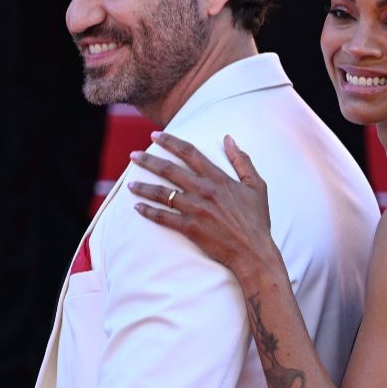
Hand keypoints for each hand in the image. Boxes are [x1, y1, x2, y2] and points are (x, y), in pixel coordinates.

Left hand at [127, 131, 282, 280]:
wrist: (253, 251)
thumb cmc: (256, 220)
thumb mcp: (256, 185)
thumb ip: (242, 160)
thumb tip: (229, 138)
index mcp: (219, 179)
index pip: (190, 153)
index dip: (170, 142)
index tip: (155, 136)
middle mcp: (204, 191)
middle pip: (169, 170)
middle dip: (148, 161)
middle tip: (133, 156)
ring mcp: (196, 209)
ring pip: (162, 193)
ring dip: (143, 187)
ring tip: (129, 184)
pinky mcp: (190, 228)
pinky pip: (163, 217)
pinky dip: (148, 212)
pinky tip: (138, 207)